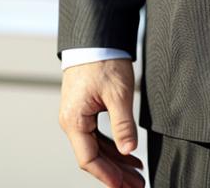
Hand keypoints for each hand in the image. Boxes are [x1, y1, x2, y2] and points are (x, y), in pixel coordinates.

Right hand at [59, 59, 143, 186]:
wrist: (96, 36)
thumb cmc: (103, 59)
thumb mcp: (118, 93)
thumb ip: (123, 124)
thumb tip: (129, 151)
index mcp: (74, 120)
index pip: (89, 159)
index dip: (107, 175)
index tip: (124, 186)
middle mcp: (72, 121)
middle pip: (93, 156)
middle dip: (115, 173)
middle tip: (136, 185)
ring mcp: (78, 116)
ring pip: (97, 147)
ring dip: (116, 161)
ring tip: (136, 174)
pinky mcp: (86, 109)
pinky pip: (98, 135)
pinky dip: (114, 146)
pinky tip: (129, 154)